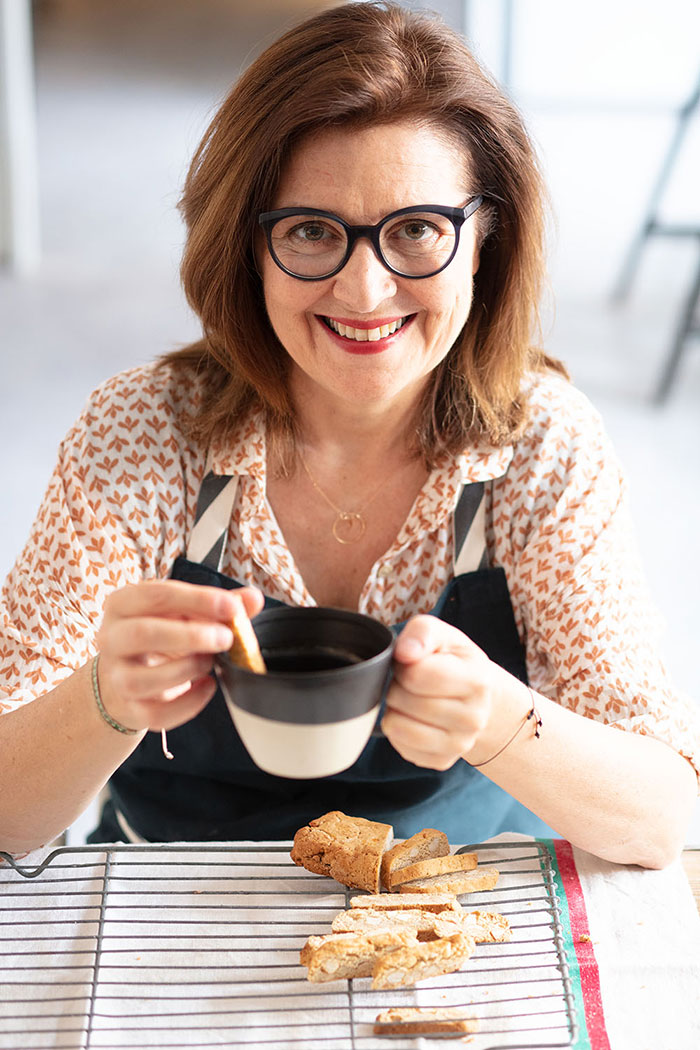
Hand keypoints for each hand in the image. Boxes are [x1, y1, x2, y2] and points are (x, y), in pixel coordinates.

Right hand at [95, 580, 263, 732]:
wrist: (129, 672)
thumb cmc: (160, 634)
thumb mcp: (185, 612)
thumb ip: (219, 604)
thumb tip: (252, 598)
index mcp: (123, 604)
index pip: (156, 595)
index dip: (197, 599)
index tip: (232, 606)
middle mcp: (112, 638)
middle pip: (142, 634)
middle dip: (191, 636)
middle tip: (226, 638)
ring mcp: (117, 676)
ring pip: (143, 679)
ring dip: (188, 669)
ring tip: (211, 661)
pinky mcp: (131, 708)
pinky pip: (157, 713)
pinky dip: (189, 703)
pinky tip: (208, 687)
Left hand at [381, 615, 503, 769]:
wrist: (480, 699)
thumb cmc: (455, 662)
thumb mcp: (444, 636)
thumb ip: (422, 632)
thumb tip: (404, 653)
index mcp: (477, 681)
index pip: (415, 675)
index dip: (404, 665)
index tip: (412, 663)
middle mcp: (473, 718)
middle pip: (403, 700)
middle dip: (398, 686)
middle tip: (412, 682)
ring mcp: (459, 745)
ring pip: (397, 726)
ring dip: (395, 708)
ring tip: (411, 699)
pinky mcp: (442, 762)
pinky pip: (399, 746)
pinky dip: (399, 730)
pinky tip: (414, 718)